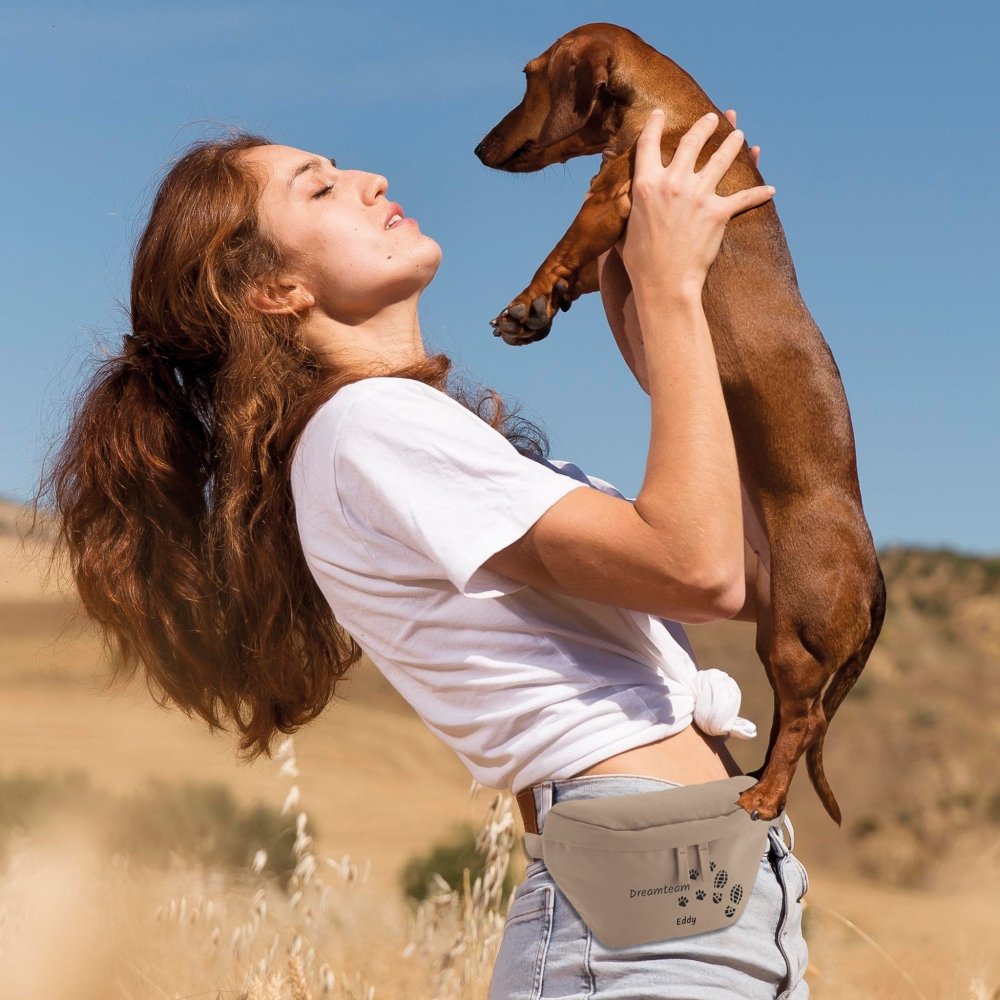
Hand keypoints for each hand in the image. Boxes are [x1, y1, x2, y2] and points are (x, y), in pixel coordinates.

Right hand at [616, 108, 773, 296]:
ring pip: (722, 159)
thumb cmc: (638, 262)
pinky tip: (770, 190)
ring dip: (733, 144)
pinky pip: (745, 197)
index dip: (655, 124)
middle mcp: (673, 182)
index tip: (660, 114)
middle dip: (704, 125)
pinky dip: (759, 193)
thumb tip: (593, 196)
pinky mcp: (719, 213)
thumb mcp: (621, 228)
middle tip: (713, 117)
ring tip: (739, 135)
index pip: (649, 144)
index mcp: (646, 184)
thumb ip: (618, 206)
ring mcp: (698, 196)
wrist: (664, 284)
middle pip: (692, 142)